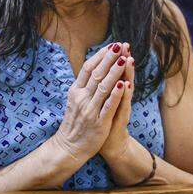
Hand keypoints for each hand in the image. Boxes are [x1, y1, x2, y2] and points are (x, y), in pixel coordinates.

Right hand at [51, 42, 129, 162]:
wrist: (68, 148)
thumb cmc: (75, 122)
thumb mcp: (75, 100)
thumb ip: (83, 85)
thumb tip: (94, 67)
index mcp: (75, 91)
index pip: (87, 68)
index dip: (100, 55)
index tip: (112, 45)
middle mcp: (81, 98)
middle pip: (96, 74)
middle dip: (109, 59)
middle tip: (120, 46)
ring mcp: (90, 110)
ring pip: (103, 87)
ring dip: (114, 72)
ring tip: (123, 59)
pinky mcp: (99, 122)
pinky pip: (108, 106)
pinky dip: (116, 94)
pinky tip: (124, 84)